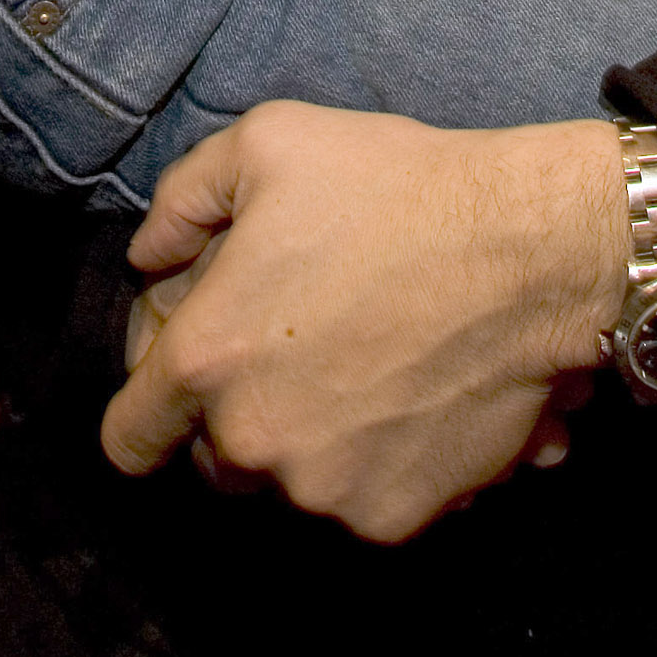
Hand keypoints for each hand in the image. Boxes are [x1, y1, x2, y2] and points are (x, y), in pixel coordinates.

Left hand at [100, 103, 626, 543]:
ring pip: (294, 481)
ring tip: (369, 361)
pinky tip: (415, 392)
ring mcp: (327, 490)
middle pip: (215, 461)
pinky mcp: (396, 514)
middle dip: (242, 412)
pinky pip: (365, 498)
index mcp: (209, 358)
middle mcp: (255, 442)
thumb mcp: (267, 143)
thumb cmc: (396, 187)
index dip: (146, 411)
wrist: (528, 249)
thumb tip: (151, 257)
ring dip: (315, 437)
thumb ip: (183, 200)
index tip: (182, 384)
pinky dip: (383, 460)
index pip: (128, 437)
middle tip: (299, 347)